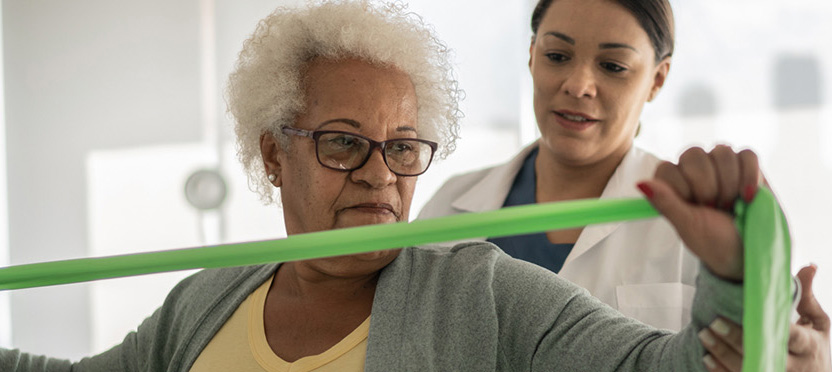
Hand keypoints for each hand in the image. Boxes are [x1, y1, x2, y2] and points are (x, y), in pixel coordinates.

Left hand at [637, 145, 760, 280]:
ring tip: (731, 205)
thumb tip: (640, 183)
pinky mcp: (746, 166)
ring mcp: (720, 165)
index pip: (667, 168)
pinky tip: (749, 196)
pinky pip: (747, 155)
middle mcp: (693, 171)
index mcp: (672, 186)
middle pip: (693, 154)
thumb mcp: (688, 226)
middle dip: (707, 186)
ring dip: (729, 183)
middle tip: (714, 208)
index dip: (682, 188)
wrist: (750, 252)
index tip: (694, 209)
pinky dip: (749, 176)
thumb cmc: (714, 242)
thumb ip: (666, 203)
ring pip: (721, 151)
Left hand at [696, 265, 831, 371]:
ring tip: (705, 334)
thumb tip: (808, 267)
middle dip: (737, 339)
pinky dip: (721, 370)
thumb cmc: (814, 347)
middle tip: (714, 322)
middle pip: (763, 352)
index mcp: (808, 346)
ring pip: (747, 368)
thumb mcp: (818, 323)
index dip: (768, 324)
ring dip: (723, 353)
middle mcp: (793, 365)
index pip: (790, 335)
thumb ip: (807, 297)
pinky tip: (707, 357)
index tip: (748, 310)